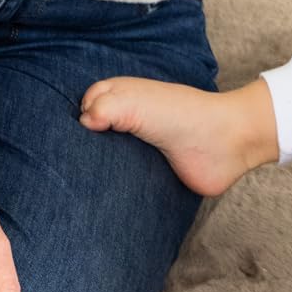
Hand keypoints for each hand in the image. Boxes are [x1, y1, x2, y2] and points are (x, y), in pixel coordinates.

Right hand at [79, 73, 276, 195]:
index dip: (78, 115)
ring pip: (107, 157)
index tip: (66, 133)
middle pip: (94, 132)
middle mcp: (129, 121)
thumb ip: (106, 107)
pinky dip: (114, 185)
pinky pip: (124, 180)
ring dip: (96, 167)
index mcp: (124, 97)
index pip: (88, 104)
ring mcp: (139, 148)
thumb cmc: (182, 115)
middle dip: (81, 144)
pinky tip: (100, 193)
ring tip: (78, 182)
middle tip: (67, 162)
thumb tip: (83, 121)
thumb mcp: (137, 103)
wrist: (225, 143)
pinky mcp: (150, 174)